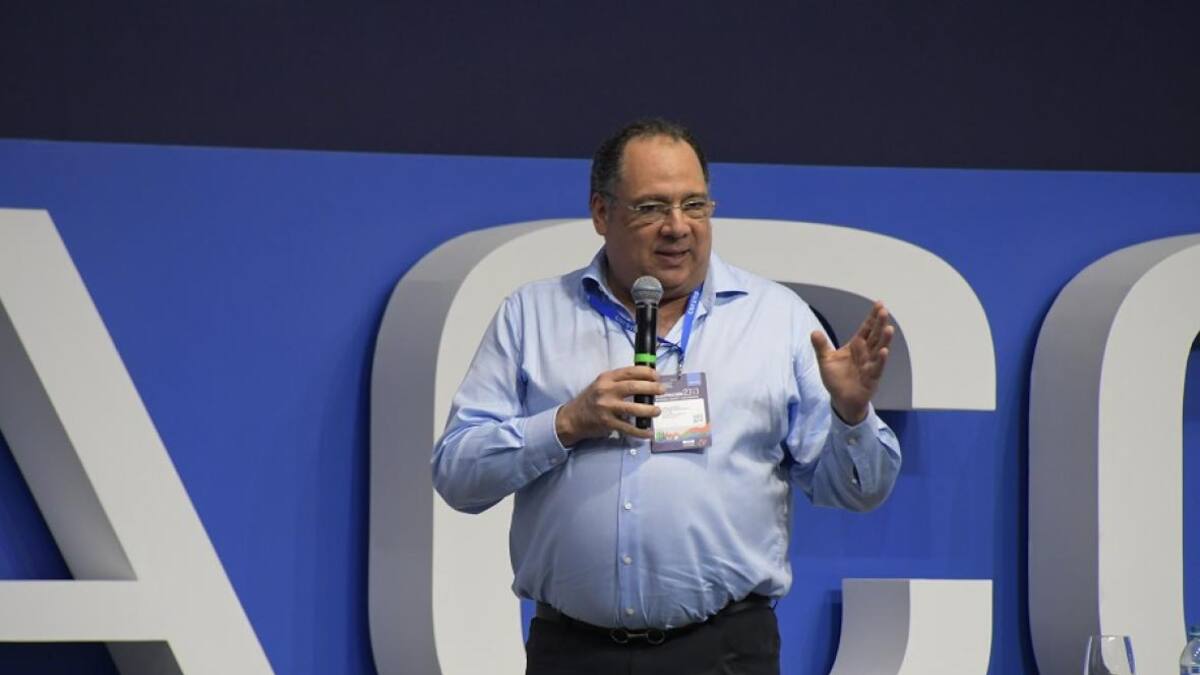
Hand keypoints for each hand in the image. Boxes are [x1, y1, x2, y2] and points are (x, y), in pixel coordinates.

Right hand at [555, 366, 664, 445]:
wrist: (573, 417)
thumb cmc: (592, 399)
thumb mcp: (602, 384)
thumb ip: (619, 381)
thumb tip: (646, 381)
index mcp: (606, 378)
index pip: (630, 371)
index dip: (646, 373)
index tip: (657, 376)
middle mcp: (606, 391)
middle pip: (633, 387)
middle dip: (651, 388)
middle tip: (662, 390)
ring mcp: (607, 408)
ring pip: (633, 408)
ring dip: (649, 410)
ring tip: (657, 411)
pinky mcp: (608, 423)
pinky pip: (628, 428)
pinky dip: (640, 431)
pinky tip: (649, 432)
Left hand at [810, 301, 893, 424]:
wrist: (841, 399)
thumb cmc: (836, 379)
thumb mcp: (825, 360)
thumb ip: (821, 346)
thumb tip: (814, 332)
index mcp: (857, 345)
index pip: (866, 328)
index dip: (872, 317)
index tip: (879, 304)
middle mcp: (866, 352)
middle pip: (875, 335)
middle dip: (879, 323)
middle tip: (884, 311)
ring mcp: (870, 364)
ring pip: (879, 349)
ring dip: (884, 340)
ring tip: (889, 328)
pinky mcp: (872, 377)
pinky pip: (877, 367)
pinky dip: (880, 359)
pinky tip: (884, 351)